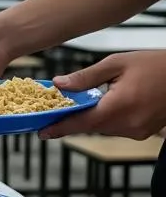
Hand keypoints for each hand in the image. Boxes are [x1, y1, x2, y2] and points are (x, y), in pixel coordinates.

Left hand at [40, 50, 165, 139]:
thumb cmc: (158, 66)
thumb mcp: (118, 63)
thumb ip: (86, 77)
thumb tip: (60, 84)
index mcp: (117, 108)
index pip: (79, 123)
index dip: (58, 128)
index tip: (42, 132)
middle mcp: (127, 124)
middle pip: (90, 126)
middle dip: (75, 118)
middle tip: (60, 109)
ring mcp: (136, 131)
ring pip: (103, 128)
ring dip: (94, 117)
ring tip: (92, 100)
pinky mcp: (143, 133)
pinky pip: (117, 128)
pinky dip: (109, 118)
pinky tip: (112, 103)